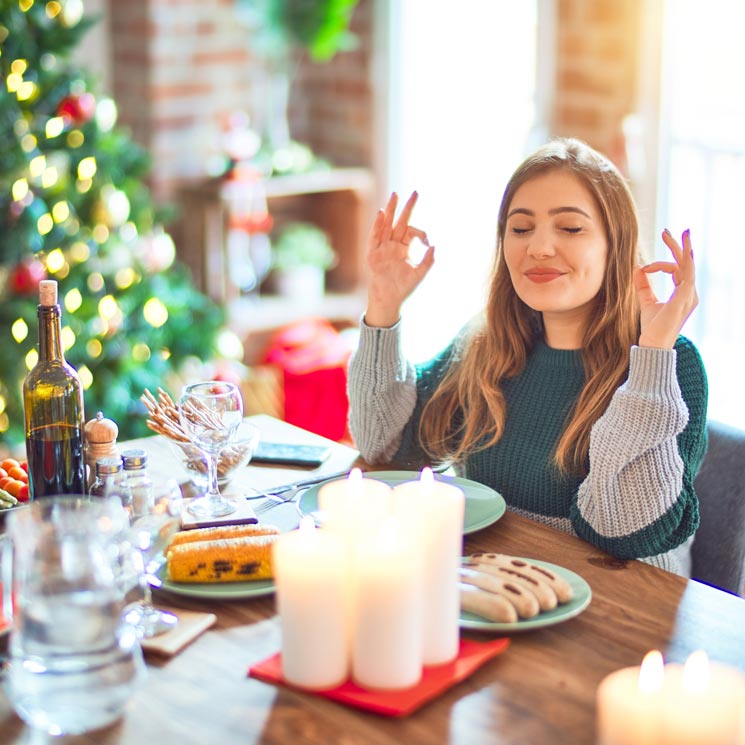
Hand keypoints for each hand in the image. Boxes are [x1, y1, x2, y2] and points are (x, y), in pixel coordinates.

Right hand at [364, 191, 434, 327]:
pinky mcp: (373, 254)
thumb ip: (428, 260)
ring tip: (395, 195)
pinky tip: (381, 213)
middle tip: (415, 193)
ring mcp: (381, 248)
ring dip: (390, 210)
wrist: (389, 300)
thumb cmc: (403, 288)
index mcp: (403, 248)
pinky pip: (374, 237)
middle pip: (399, 222)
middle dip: (407, 207)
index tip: (427, 242)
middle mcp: (392, 245)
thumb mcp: (419, 273)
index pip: (412, 232)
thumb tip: (434, 246)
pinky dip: (377, 226)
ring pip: (386, 225)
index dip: (421, 233)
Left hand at [633, 228, 697, 348]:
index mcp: (683, 293)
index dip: (659, 264)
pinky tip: (682, 249)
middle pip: (685, 263)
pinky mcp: (685, 297)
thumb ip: (642, 285)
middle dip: (677, 246)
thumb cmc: (652, 326)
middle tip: (666, 231)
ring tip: (677, 233)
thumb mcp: (645, 301)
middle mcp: (690, 293)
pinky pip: (687, 274)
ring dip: (681, 248)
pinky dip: (684, 261)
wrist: (653, 343)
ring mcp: (690, 295)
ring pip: (687, 265)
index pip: (676, 270)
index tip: (643, 267)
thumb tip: (636, 267)